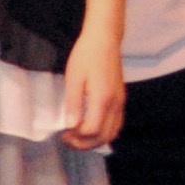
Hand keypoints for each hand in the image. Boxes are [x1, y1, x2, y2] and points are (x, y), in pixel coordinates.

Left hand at [64, 30, 125, 149]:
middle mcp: (115, 103)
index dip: (76, 137)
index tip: (63, 133)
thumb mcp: (73, 78)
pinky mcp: (121, 98)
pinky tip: (91, 127)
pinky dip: (105, 132)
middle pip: (104, 136)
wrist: (105, 39)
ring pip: (113, 132)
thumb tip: (71, 126)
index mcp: (102, 98)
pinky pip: (117, 123)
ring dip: (95, 140)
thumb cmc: (86, 56)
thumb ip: (73, 103)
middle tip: (68, 140)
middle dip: (85, 144)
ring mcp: (120, 101)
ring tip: (78, 136)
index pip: (92, 130)